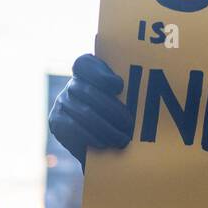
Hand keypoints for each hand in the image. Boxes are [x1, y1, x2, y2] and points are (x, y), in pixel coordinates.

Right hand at [49, 52, 133, 167]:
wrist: (98, 142)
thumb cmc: (119, 114)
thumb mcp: (125, 98)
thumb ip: (129, 90)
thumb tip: (151, 87)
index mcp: (87, 70)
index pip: (86, 64)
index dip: (101, 74)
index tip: (119, 86)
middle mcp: (72, 83)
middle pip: (89, 92)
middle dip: (112, 110)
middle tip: (129, 124)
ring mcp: (62, 101)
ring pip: (84, 113)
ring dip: (106, 128)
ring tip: (123, 140)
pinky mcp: (56, 120)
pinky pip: (72, 128)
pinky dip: (90, 137)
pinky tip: (104, 143)